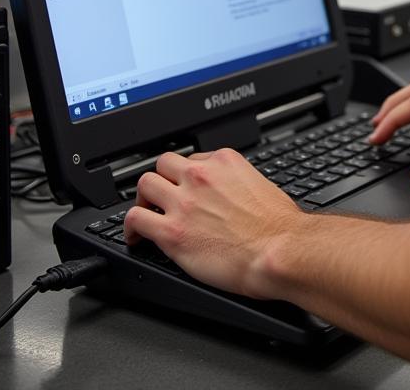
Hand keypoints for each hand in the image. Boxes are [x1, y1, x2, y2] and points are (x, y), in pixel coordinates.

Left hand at [123, 148, 302, 298]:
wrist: (278, 250)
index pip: (192, 159)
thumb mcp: (261, 185)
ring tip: (146, 214)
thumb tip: (230, 192)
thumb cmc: (278, 226)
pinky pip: (135, 220)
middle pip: (163, 164)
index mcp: (224, 162)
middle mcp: (201, 176)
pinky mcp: (171, 232)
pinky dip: (131, 228)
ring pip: (144, 185)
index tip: (185, 188)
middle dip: (161, 180)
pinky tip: (136, 237)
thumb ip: (238, 182)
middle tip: (162, 197)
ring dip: (144, 200)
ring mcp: (184, 202)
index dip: (186, 176)